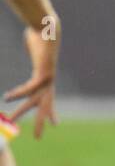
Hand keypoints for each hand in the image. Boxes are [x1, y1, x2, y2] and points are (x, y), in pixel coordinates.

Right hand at [4, 24, 57, 138]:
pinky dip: (19, 92)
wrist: (46, 27)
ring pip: (35, 100)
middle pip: (44, 106)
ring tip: (11, 120)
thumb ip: (33, 51)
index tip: (55, 123)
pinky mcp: (44, 72)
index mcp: (47, 78)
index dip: (51, 111)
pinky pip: (30, 88)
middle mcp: (49, 81)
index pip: (49, 98)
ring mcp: (48, 77)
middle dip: (40, 121)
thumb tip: (31, 43)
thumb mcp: (33, 47)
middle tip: (37, 137)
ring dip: (22, 111)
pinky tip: (8, 97)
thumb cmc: (39, 36)